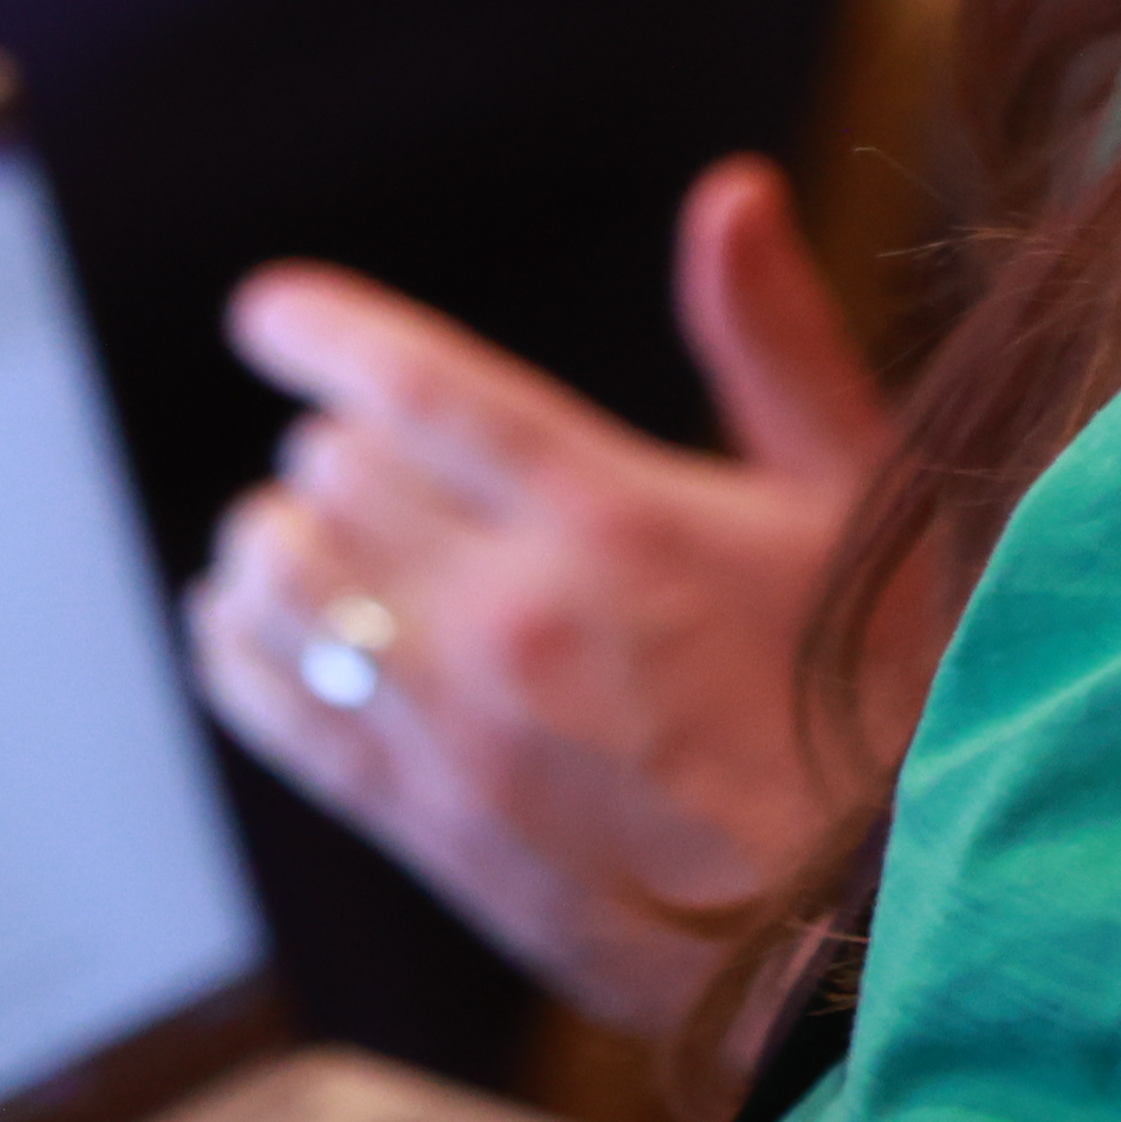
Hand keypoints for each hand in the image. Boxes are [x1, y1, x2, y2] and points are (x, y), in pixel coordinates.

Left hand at [187, 156, 891, 1034]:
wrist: (876, 929)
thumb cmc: (883, 699)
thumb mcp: (857, 501)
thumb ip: (774, 339)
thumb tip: (729, 192)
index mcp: (613, 516)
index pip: (411, 383)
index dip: (320, 331)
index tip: (268, 314)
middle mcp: (515, 615)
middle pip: (335, 473)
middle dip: (340, 442)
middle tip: (369, 446)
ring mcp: (460, 729)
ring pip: (283, 584)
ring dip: (281, 540)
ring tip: (303, 531)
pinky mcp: (431, 827)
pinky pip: (276, 711)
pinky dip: (238, 651)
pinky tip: (244, 626)